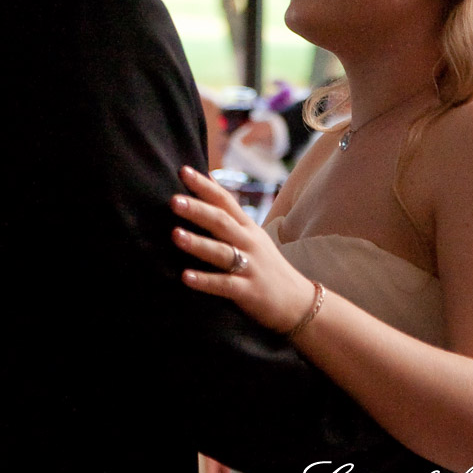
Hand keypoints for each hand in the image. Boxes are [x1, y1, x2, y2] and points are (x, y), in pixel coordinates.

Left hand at [173, 165, 316, 333]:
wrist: (298, 302)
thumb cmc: (266, 266)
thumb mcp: (252, 236)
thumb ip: (229, 216)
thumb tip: (207, 185)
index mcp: (247, 227)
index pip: (225, 200)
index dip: (205, 186)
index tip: (183, 170)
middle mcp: (249, 243)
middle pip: (222, 222)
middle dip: (198, 210)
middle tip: (174, 200)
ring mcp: (250, 267)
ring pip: (222, 252)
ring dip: (198, 243)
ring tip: (174, 234)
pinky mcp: (248, 292)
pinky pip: (224, 285)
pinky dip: (205, 281)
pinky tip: (185, 277)